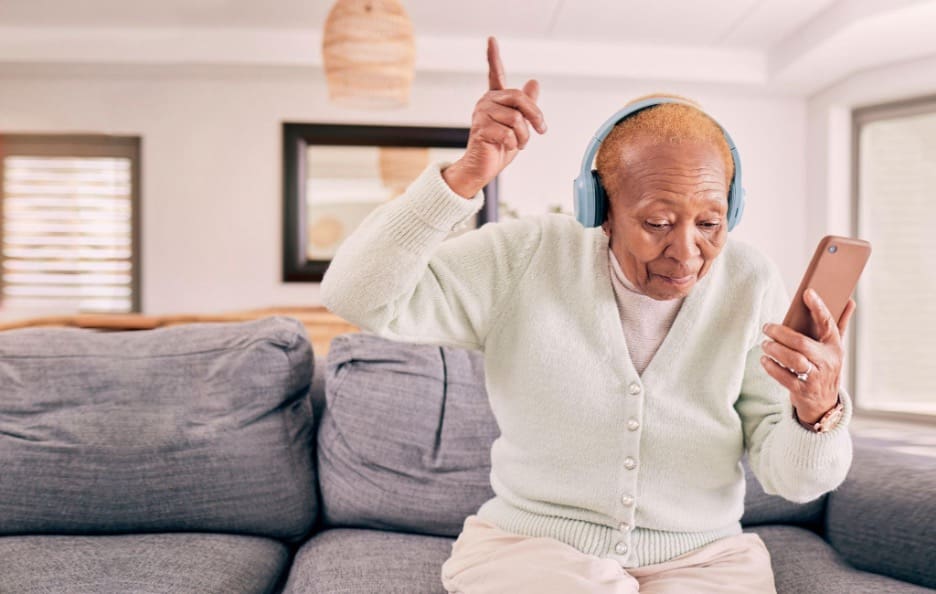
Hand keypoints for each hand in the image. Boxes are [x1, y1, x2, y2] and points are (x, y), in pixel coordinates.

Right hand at [442, 36, 546, 197]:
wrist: (482, 169)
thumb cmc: (499, 147)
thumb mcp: (519, 125)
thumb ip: (526, 106)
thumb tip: (534, 82)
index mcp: (495, 99)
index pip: (494, 73)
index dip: (493, 56)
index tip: (491, 39)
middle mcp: (486, 102)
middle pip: (518, 97)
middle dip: (535, 115)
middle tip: (542, 130)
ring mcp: (481, 115)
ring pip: (516, 119)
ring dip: (525, 136)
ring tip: (519, 144)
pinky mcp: (481, 129)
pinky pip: (509, 133)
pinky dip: (515, 144)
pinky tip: (508, 147)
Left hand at [760, 290, 856, 423]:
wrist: (824, 403)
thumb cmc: (825, 367)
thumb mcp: (833, 348)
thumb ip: (839, 324)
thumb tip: (850, 301)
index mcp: (835, 347)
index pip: (828, 324)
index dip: (818, 307)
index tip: (807, 293)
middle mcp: (827, 361)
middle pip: (802, 343)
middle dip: (781, 333)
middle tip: (767, 327)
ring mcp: (816, 377)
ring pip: (793, 360)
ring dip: (775, 350)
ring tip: (765, 344)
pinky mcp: (802, 391)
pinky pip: (785, 377)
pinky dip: (772, 367)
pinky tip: (765, 360)